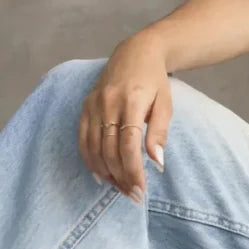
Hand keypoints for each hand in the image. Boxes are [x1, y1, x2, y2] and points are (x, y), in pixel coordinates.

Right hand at [78, 31, 171, 200]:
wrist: (136, 53)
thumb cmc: (155, 82)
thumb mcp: (166, 104)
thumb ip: (159, 132)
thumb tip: (157, 162)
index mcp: (131, 101)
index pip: (128, 145)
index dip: (133, 170)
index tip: (141, 190)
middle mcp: (108, 103)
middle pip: (109, 150)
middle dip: (121, 177)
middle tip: (134, 195)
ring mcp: (93, 105)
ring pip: (93, 148)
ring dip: (106, 173)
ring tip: (121, 188)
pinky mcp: (84, 107)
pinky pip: (82, 139)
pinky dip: (90, 160)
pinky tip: (101, 175)